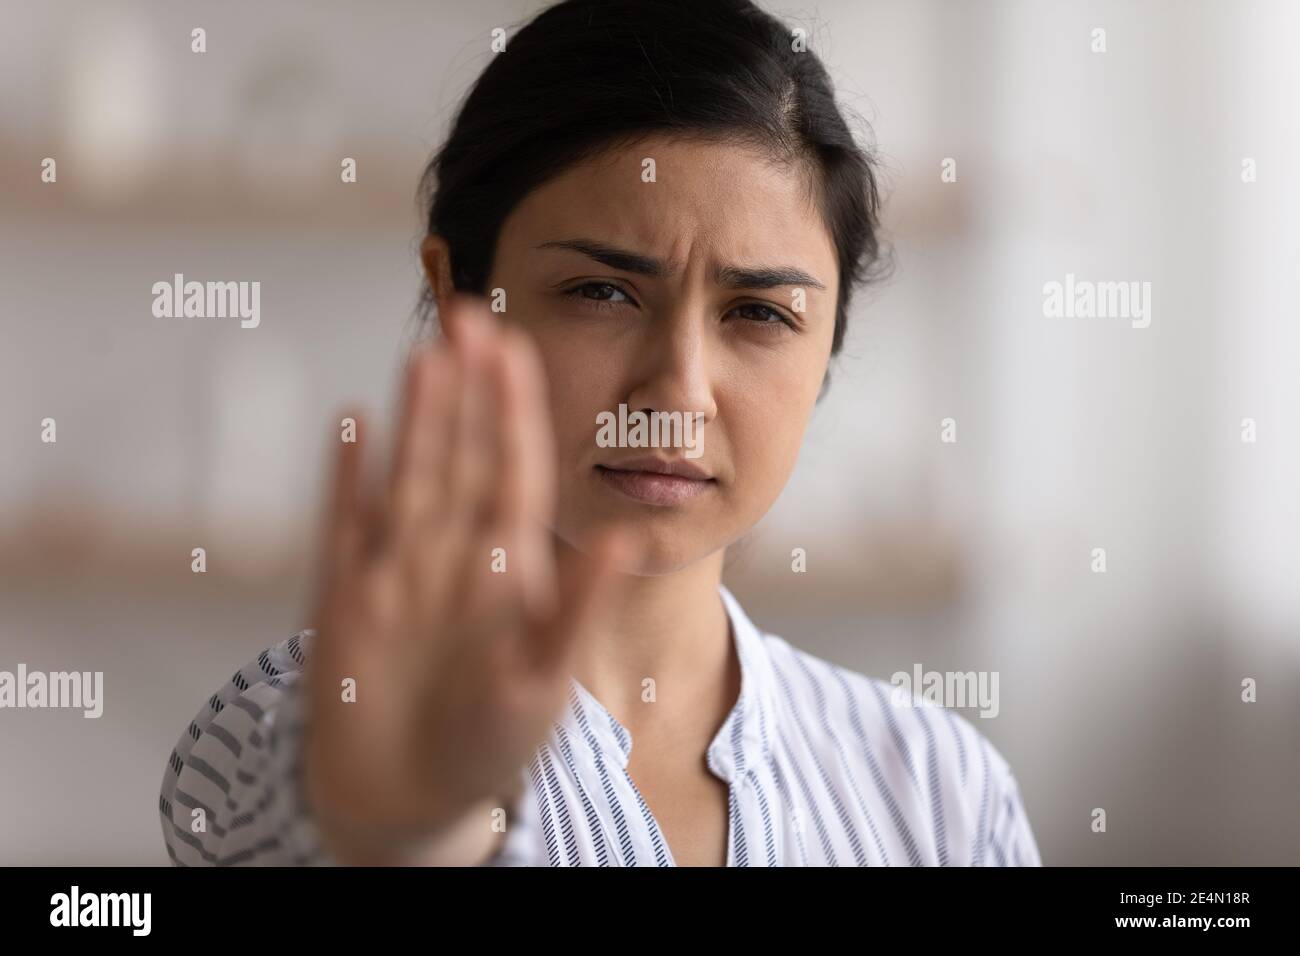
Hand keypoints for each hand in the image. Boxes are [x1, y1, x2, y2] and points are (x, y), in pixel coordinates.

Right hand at [301, 294, 630, 864]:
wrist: (410, 802)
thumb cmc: (490, 745)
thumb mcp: (545, 678)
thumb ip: (576, 606)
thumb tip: (625, 538)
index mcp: (509, 567)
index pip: (513, 469)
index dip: (513, 409)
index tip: (516, 346)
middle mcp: (454, 555)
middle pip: (461, 454)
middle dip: (466, 388)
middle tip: (469, 314)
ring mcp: (398, 570)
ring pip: (410, 474)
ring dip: (417, 416)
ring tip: (426, 354)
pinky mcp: (345, 598)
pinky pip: (345, 524)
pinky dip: (346, 476)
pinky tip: (352, 422)